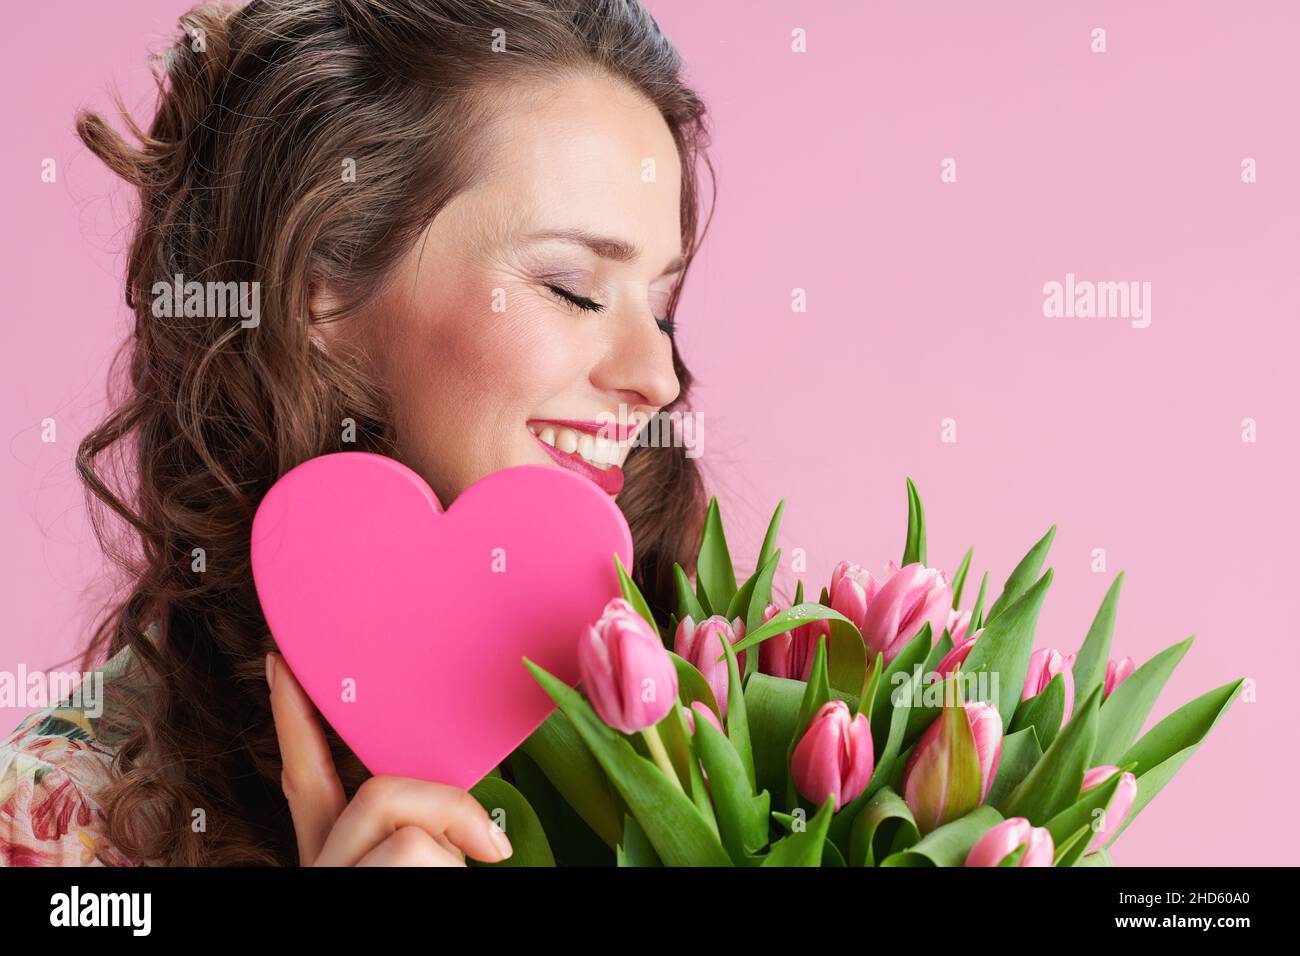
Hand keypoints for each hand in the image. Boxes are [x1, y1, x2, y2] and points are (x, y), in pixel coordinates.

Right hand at [266, 650, 511, 865]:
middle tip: (493, 849)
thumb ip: (425, 824)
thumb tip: (473, 813)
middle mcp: (324, 862)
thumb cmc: (442, 905)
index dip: (292, 720)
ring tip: (471, 877)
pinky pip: (412, 847)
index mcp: (338, 852)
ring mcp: (332, 875)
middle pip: (376, 790)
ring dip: (452, 850)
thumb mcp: (435, 863)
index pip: (306, 779)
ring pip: (393, 812)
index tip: (279, 664)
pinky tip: (460, 885)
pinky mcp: (346, 888)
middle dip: (446, 806)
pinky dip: (453, 871)